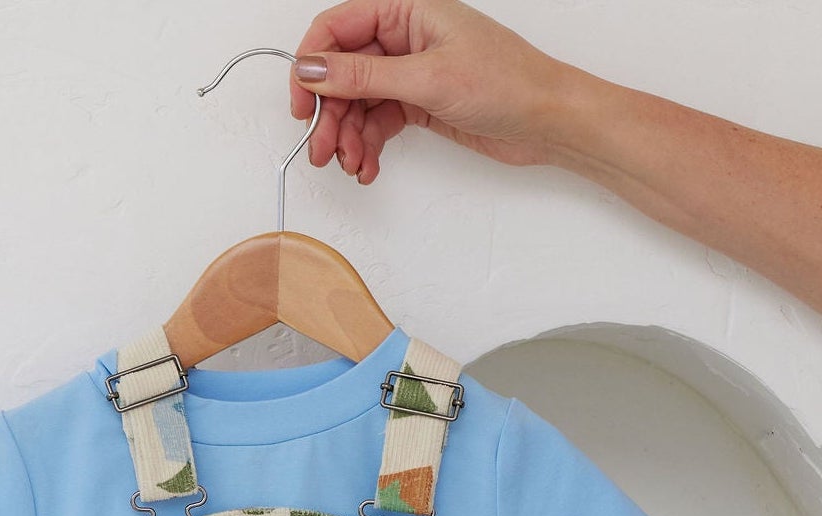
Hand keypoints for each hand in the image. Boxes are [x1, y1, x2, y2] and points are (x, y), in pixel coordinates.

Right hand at [290, 0, 579, 182]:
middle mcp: (405, 37)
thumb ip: (365, 76)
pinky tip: (369, 166)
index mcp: (408, 10)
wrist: (547, 120)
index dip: (314, 64)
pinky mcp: (418, 103)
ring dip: (347, 138)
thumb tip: (314, 70)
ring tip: (352, 165)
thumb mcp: (427, 78)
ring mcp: (411, 72)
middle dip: (330, 114)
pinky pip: (377, 123)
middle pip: (343, 72)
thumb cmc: (507, 82)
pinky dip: (368, 147)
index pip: (339, 26)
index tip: (303, 103)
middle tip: (323, 151)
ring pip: (358, 103)